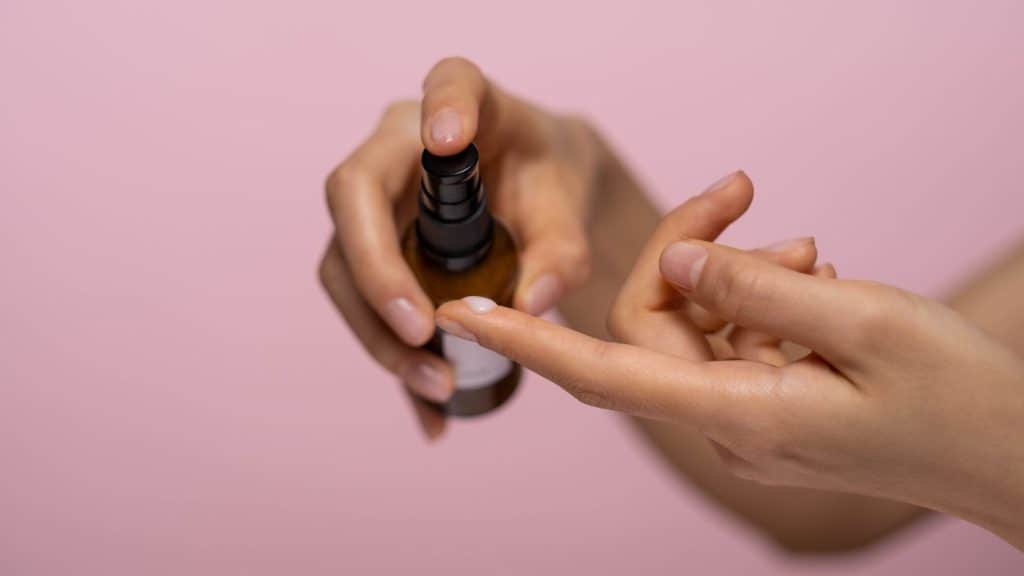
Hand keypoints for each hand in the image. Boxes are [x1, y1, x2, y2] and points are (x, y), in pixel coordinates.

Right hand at [319, 57, 604, 434]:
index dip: (442, 105)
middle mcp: (402, 144)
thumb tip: (530, 304)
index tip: (446, 137)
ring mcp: (376, 197)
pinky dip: (392, 358)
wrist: (537, 195)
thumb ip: (562, 251)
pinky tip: (429, 410)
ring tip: (438, 386)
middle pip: (354, 199)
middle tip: (423, 335)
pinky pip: (362, 303)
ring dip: (379, 333)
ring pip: (342, 263)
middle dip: (379, 274)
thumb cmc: (551, 183)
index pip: (449, 84)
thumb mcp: (570, 211)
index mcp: (467, 103)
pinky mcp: (371, 246)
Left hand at [434, 175, 1023, 548]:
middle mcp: (725, 420)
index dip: (526, 340)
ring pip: (700, 323)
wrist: (1011, 456)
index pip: (602, 371)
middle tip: (748, 192)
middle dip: (689, 247)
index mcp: (736, 411)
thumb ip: (759, 288)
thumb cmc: (955, 397)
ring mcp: (747, 415)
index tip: (463, 311)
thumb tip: (678, 259)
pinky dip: (763, 298)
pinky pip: (736, 338)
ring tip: (818, 252)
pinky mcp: (771, 403)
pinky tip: (817, 275)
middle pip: (657, 320)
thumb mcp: (864, 321)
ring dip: (743, 272)